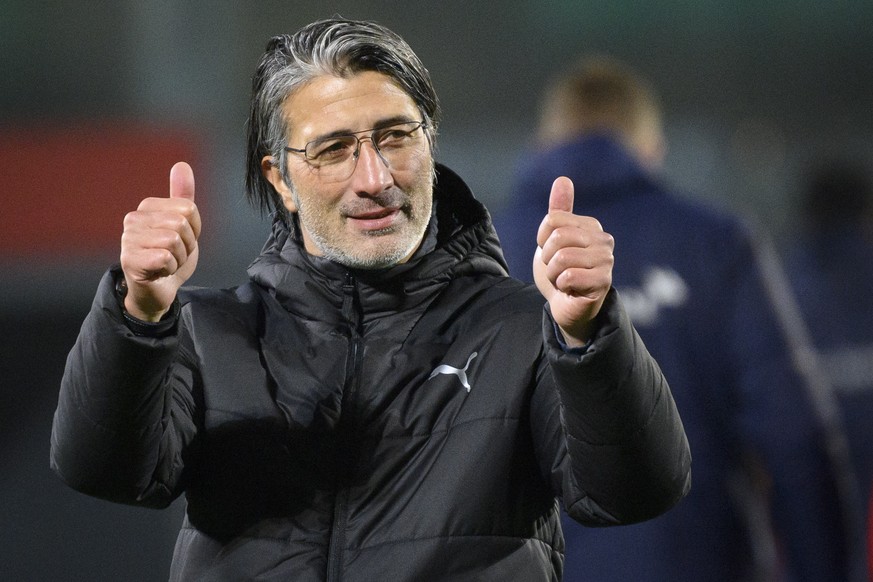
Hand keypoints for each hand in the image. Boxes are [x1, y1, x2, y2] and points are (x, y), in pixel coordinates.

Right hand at [120, 162, 200, 321]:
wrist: (157, 290)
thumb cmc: (169, 257)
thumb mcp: (183, 225)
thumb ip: (183, 196)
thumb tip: (181, 165)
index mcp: (147, 207)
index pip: (189, 209)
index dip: (194, 230)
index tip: (182, 241)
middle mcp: (134, 219)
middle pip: (182, 224)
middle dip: (187, 245)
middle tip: (175, 254)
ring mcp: (129, 239)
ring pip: (174, 240)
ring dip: (179, 258)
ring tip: (167, 262)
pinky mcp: (130, 260)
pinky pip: (166, 257)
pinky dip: (170, 268)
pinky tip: (159, 271)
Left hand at [533, 176, 613, 346]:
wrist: (566, 305)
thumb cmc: (560, 271)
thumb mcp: (552, 240)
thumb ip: (558, 212)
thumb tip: (563, 179)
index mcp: (591, 226)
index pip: (552, 220)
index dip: (542, 239)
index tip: (550, 252)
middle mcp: (603, 240)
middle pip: (558, 237)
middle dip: (547, 258)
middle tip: (556, 269)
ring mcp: (606, 261)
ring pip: (562, 257)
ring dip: (553, 273)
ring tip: (562, 280)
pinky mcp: (603, 282)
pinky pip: (568, 276)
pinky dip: (561, 285)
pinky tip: (570, 289)